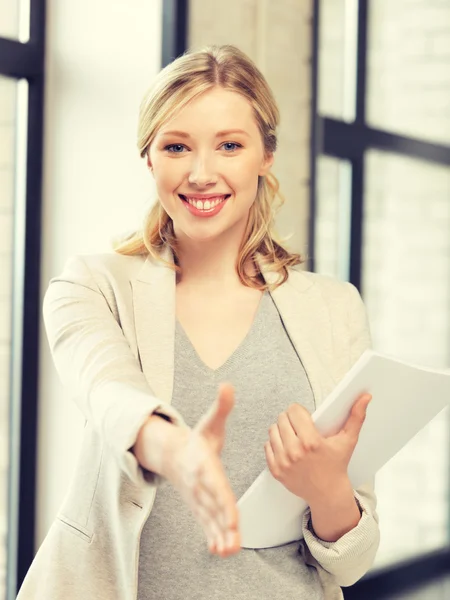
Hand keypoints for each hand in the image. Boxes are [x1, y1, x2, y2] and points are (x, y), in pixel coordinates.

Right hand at [161, 383, 240, 557]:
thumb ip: (221, 406)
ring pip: (209, 520)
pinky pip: (206, 524)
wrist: (172, 454)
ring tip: (230, 551)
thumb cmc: (197, 439)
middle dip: (223, 525)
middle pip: (213, 507)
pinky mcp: (199, 506)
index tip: (233, 518)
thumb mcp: (210, 422)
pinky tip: (222, 551)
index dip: (224, 503)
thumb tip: (227, 385)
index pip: (216, 486)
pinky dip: (213, 537)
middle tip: (233, 543)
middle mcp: (200, 485)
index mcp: (204, 465)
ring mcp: (198, 498)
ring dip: (219, 536)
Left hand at [264, 393, 371, 504]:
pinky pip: (267, 446)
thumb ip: (356, 416)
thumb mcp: (347, 440)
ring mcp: (283, 462)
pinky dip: (275, 444)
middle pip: (282, 419)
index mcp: (311, 442)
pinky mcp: (276, 470)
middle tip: (299, 426)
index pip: (294, 411)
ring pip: (272, 430)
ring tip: (292, 434)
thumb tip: (365, 396)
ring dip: (281, 430)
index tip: (304, 416)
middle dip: (290, 419)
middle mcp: (295, 452)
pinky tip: (286, 446)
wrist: (328, 493)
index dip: (299, 411)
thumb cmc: (337, 464)